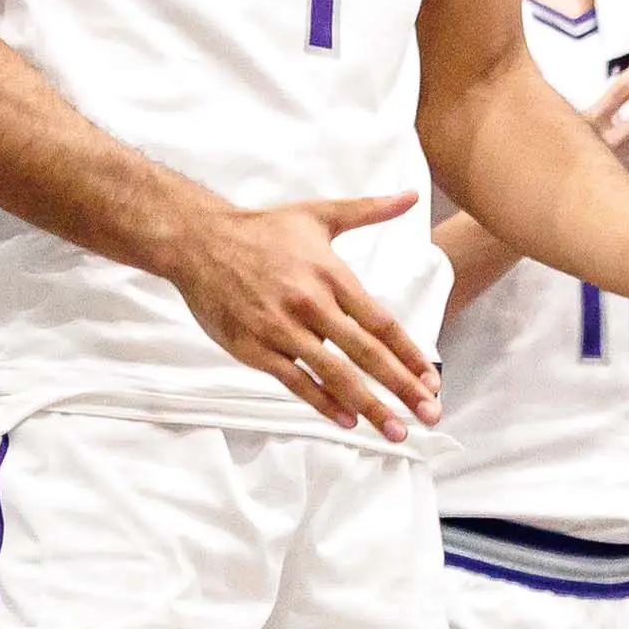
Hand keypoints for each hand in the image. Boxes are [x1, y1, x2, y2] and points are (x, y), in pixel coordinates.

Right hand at [160, 190, 438, 437]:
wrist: (197, 240)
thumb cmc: (261, 229)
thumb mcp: (317, 215)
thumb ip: (368, 210)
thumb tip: (410, 197)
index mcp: (328, 274)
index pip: (379, 322)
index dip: (408, 355)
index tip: (431, 381)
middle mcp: (309, 303)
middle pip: (365, 353)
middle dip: (401, 387)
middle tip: (430, 415)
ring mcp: (280, 328)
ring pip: (334, 374)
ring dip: (369, 406)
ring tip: (396, 431)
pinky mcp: (254, 347)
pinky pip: (295, 381)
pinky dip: (323, 402)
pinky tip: (347, 420)